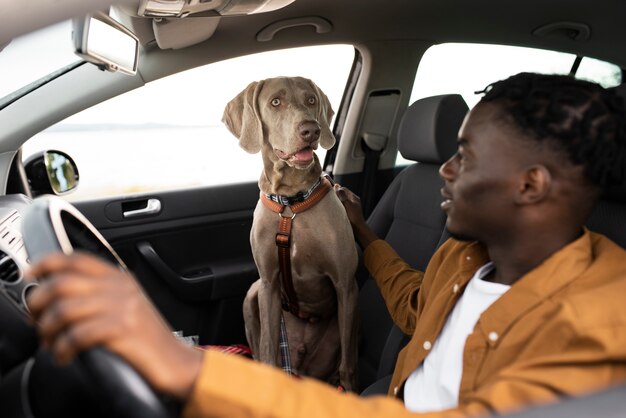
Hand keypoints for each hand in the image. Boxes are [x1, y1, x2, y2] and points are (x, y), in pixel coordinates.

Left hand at [26, 252, 202, 400]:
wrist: (176, 361)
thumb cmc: (149, 339)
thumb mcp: (126, 306)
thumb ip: (100, 294)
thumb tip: (58, 293)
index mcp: (121, 278)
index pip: (78, 259)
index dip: (48, 263)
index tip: (31, 273)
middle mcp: (121, 288)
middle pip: (64, 282)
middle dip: (39, 303)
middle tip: (36, 320)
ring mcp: (123, 308)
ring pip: (66, 309)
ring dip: (48, 330)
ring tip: (50, 343)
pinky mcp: (123, 330)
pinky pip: (78, 334)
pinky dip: (63, 347)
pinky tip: (65, 355)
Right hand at [334, 184, 378, 248]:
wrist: (358, 230)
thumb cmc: (353, 217)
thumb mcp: (347, 204)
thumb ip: (342, 195)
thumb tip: (336, 186)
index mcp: (354, 197)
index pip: (343, 189)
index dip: (336, 189)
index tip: (330, 191)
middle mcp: (353, 202)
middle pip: (342, 195)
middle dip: (336, 196)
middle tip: (329, 198)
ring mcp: (351, 208)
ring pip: (341, 201)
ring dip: (336, 202)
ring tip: (331, 205)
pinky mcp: (349, 214)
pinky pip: (341, 207)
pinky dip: (337, 208)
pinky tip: (334, 211)